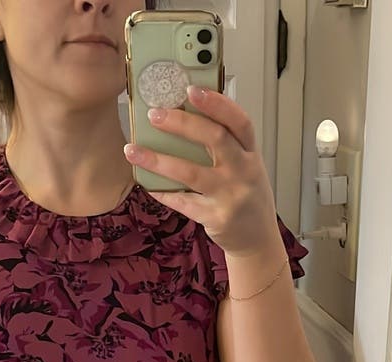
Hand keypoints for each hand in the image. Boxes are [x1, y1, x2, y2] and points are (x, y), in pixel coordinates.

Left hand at [124, 86, 279, 257]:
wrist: (258, 241)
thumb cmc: (247, 198)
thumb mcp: (246, 167)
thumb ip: (227, 145)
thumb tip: (188, 116)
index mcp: (251, 154)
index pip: (239, 121)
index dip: (217, 103)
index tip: (191, 89)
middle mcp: (244, 172)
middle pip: (215, 139)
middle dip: (182, 124)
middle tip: (155, 115)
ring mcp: (230, 196)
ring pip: (191, 173)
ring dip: (158, 159)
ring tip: (133, 149)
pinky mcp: (216, 218)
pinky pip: (183, 202)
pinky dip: (162, 192)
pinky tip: (146, 183)